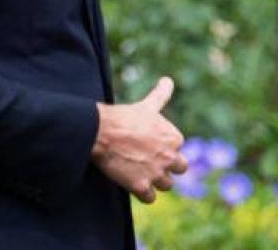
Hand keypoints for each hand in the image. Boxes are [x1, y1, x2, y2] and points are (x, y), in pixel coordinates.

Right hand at [91, 76, 187, 203]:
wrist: (98, 131)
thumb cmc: (121, 117)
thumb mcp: (145, 106)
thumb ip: (161, 95)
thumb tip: (168, 79)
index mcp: (173, 137)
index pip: (177, 148)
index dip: (162, 147)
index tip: (147, 142)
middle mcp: (170, 157)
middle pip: (179, 169)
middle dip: (165, 166)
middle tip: (146, 160)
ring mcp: (157, 173)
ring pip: (166, 185)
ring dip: (155, 180)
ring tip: (138, 171)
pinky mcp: (142, 186)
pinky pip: (150, 198)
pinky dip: (143, 193)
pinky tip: (131, 183)